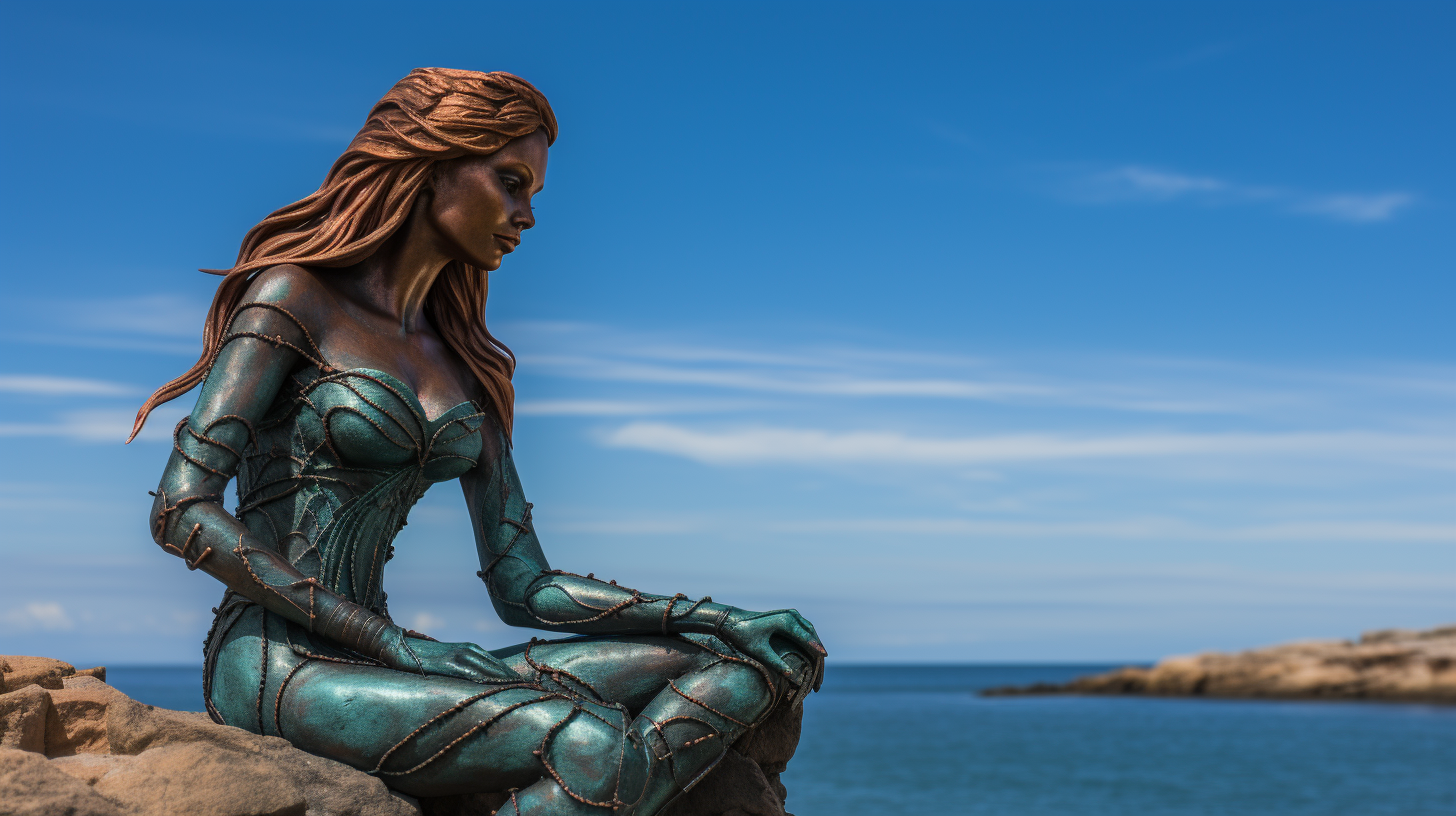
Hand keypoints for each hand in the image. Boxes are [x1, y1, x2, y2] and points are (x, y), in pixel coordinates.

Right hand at [380, 632, 519, 682]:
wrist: (398, 645)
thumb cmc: (422, 656)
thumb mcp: (446, 662)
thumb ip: (461, 669)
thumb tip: (474, 684)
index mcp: (470, 650)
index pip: (497, 664)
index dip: (511, 676)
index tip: (525, 687)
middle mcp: (468, 650)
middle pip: (497, 666)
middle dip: (512, 678)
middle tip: (529, 691)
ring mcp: (458, 655)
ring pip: (488, 668)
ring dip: (504, 679)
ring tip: (520, 689)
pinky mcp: (447, 662)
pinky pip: (470, 671)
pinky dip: (485, 678)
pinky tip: (495, 686)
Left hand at [719, 608, 826, 695]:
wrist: (732, 620)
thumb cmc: (743, 635)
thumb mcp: (759, 651)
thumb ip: (776, 663)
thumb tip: (792, 677)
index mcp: (784, 621)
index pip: (806, 637)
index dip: (816, 649)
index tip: (824, 660)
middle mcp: (790, 615)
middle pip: (811, 634)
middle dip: (818, 652)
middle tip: (821, 672)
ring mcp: (790, 614)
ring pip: (810, 630)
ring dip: (815, 646)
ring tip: (820, 665)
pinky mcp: (788, 617)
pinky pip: (804, 629)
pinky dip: (810, 641)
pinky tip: (811, 654)